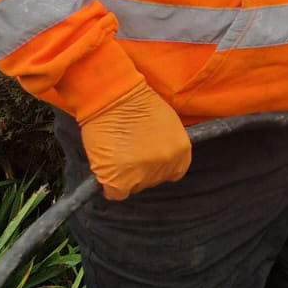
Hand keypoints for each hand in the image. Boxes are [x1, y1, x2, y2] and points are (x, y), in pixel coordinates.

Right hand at [79, 81, 191, 200]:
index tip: (144, 156)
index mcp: (182, 153)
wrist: (114, 95)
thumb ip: (167, 145)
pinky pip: (114, 193)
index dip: (156, 165)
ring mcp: (143, 174)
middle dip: (139, 169)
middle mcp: (165, 166)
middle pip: (151, 181)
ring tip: (115, 151)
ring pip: (132, 186)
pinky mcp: (120, 179)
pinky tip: (105, 165)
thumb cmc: (138, 103)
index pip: (171, 173)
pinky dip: (107, 183)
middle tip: (126, 150)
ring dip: (123, 175)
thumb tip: (159, 157)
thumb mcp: (168, 124)